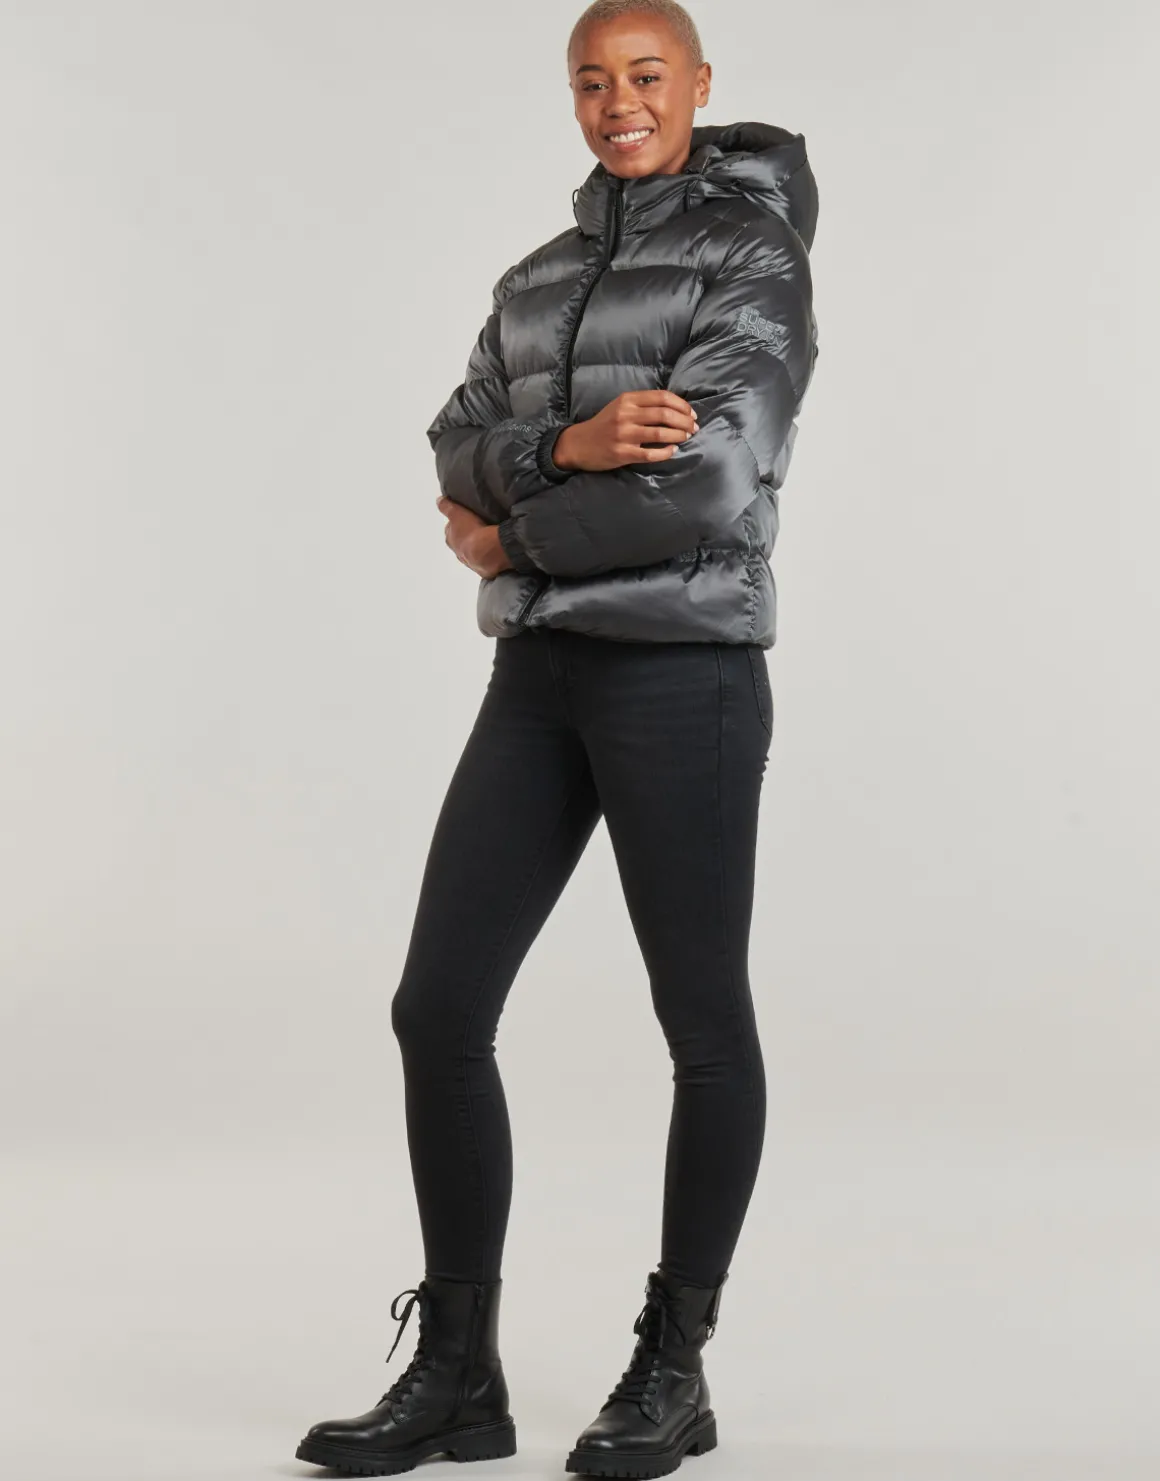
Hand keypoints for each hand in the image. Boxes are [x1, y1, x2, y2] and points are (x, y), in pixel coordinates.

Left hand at [436, 495, 511, 577]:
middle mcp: (457, 552)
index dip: (457, 524)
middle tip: (477, 529)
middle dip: (466, 537)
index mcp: (450, 539)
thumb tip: (439, 501)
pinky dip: (488, 556)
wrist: (487, 552)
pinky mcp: (483, 570)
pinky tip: (494, 551)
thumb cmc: (471, 531)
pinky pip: (485, 561)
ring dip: (477, 547)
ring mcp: (470, 562)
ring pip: (472, 553)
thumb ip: (447, 507)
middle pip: (460, 543)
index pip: (450, 530)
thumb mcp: (456, 513)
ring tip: (487, 540)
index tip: (464, 520)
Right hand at [551, 390, 698, 472]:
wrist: (579, 444)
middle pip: (665, 414)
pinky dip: (666, 452)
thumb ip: (643, 404)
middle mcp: (626, 414)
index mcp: (628, 400)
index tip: (692, 413)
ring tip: (686, 437)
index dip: (681, 405)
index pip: (662, 397)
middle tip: (694, 428)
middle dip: (685, 421)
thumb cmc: (604, 425)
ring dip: (679, 435)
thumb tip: (674, 408)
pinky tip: (673, 451)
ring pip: (661, 433)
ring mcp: (624, 434)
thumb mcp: (620, 406)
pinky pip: (651, 453)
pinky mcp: (623, 453)